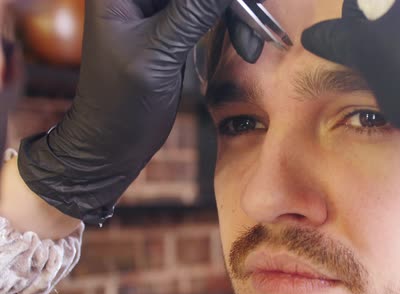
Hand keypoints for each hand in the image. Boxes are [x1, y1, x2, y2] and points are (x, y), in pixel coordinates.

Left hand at [17, 0, 231, 223]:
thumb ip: (194, 12)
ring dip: (233, 13)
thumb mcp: (159, 53)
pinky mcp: (175, 27)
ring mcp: (157, 10)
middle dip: (226, 6)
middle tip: (253, 17)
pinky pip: (209, 13)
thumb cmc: (120, 101)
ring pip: (206, 2)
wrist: (114, 141)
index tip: (242, 8)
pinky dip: (230, 24)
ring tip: (250, 40)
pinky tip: (245, 41)